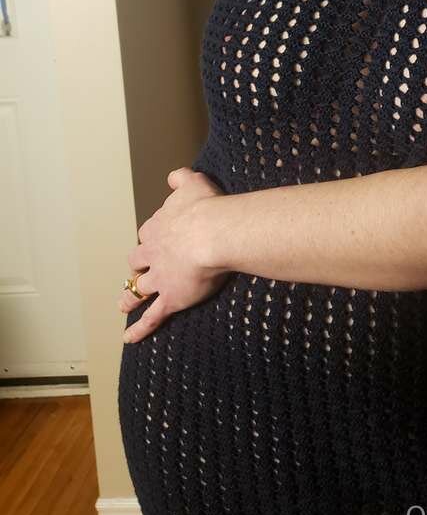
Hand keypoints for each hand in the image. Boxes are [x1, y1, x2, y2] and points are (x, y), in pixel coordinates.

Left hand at [119, 167, 228, 342]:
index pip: (149, 233)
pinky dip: (140, 328)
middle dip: (137, 266)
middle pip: (138, 260)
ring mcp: (160, 277)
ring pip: (138, 290)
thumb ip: (181, 178)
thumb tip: (172, 176)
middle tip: (137, 272)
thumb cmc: (207, 208)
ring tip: (123, 305)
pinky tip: (129, 338)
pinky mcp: (170, 298)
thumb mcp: (194, 183)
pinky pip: (152, 316)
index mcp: (159, 227)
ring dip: (130, 297)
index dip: (152, 237)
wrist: (215, 233)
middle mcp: (153, 252)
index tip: (156, 239)